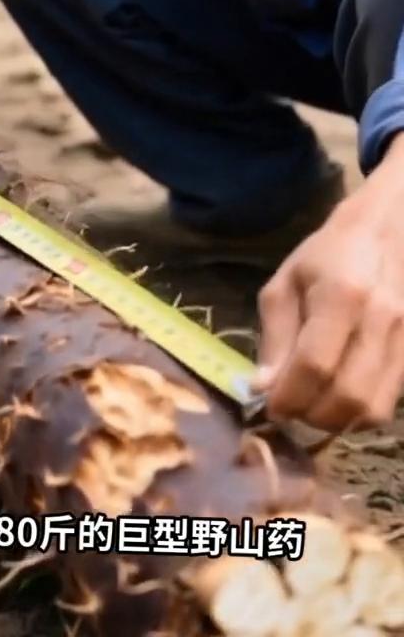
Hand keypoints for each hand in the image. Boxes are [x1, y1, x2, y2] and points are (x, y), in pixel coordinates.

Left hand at [253, 135, 403, 431]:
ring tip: (312, 406)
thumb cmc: (328, 254)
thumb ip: (275, 336)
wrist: (387, 231)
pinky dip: (359, 413)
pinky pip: (389, 403)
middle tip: (290, 408)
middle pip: (347, 395)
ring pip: (373, 408)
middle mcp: (380, 320)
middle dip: (310, 415)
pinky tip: (338, 398)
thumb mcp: (286, 283)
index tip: (269, 405)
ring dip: (336, 421)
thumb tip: (263, 388)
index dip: (288, 395)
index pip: (314, 365)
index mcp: (341, 295)